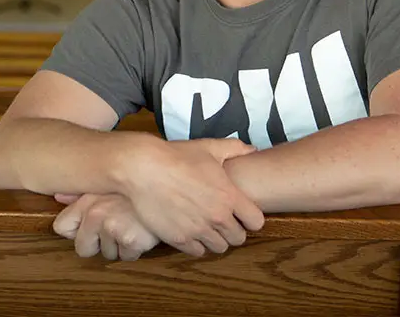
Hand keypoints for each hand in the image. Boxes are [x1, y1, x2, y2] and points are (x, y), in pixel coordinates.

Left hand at [53, 193, 160, 260]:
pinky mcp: (131, 240)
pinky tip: (141, 230)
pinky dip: (136, 248)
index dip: (76, 230)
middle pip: (83, 249)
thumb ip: (79, 193)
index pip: (62, 227)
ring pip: (108, 254)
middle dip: (99, 243)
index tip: (91, 224)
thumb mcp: (106, 184)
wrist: (166, 184)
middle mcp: (96, 213)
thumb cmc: (134, 186)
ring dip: (119, 244)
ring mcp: (113, 227)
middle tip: (116, 225)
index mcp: (87, 199)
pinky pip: (127, 256)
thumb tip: (58, 197)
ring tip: (131, 224)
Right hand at [120, 138, 264, 256]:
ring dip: (215, 239)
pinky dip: (196, 244)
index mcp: (229, 196)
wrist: (143, 169)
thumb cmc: (176, 156)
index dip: (251, 218)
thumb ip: (234, 148)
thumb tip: (252, 149)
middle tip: (224, 221)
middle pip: (239, 238)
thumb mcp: (208, 147)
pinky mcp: (179, 239)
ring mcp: (198, 230)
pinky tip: (190, 231)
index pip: (256, 222)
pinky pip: (197, 252)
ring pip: (219, 248)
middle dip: (234, 230)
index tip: (243, 212)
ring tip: (207, 227)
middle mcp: (217, 216)